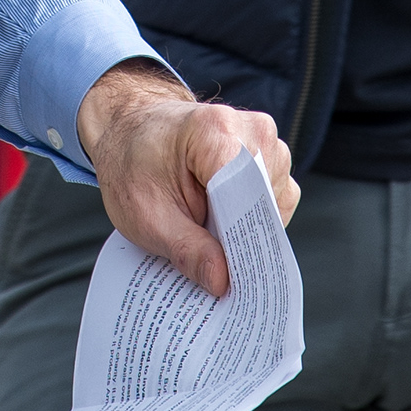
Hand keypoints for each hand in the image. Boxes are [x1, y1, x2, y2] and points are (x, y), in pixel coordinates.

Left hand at [76, 64, 295, 300]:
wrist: (132, 132)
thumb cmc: (134, 164)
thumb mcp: (146, 215)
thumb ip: (187, 248)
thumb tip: (222, 281)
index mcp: (213, 131)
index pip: (245, 196)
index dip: (240, 241)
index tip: (230, 280)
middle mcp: (250, 128)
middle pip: (264, 200)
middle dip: (244, 239)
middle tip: (218, 273)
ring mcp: (263, 137)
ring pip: (274, 201)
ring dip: (248, 227)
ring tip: (211, 237)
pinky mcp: (268, 152)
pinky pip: (277, 196)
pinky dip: (255, 217)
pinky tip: (224, 223)